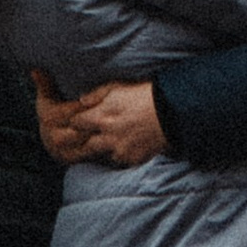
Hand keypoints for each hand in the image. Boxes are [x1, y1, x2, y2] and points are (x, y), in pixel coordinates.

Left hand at [32, 69, 162, 169]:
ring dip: (108, 147)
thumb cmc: (143, 95)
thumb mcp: (117, 87)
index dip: (78, 122)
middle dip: (90, 139)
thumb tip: (81, 101)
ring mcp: (120, 150)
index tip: (82, 120)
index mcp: (100, 117)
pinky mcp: (133, 159)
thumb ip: (96, 95)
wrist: (170, 111)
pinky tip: (132, 142)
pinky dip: (124, 153)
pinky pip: (122, 159)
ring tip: (120, 136)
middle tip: (99, 132)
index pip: (76, 124)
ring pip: (105, 153)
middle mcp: (107, 137)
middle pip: (87, 144)